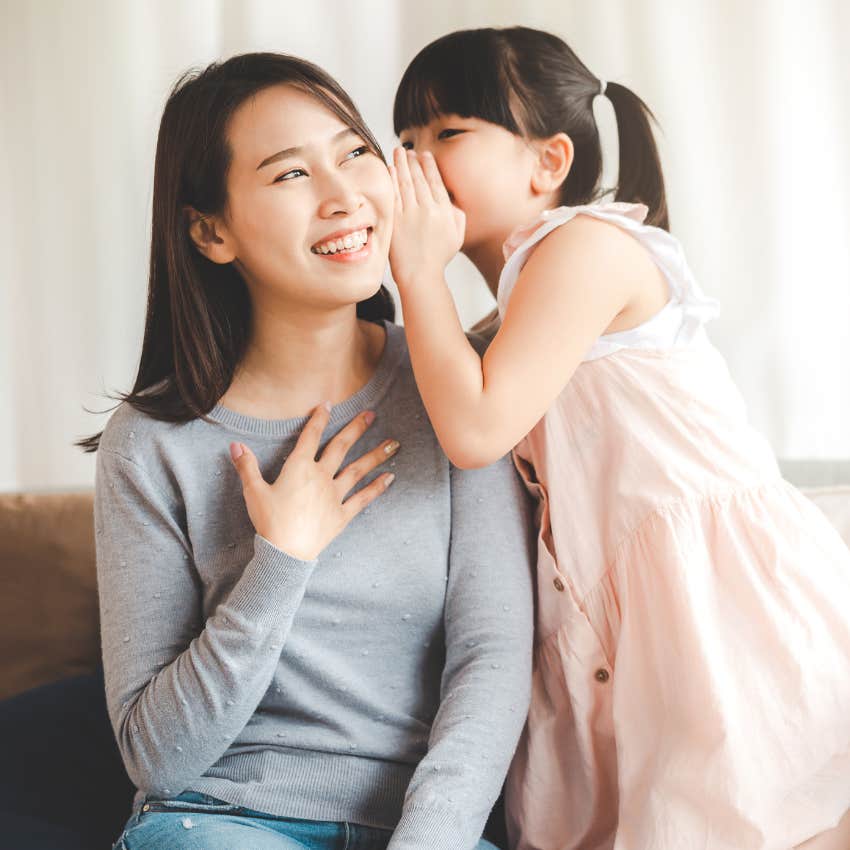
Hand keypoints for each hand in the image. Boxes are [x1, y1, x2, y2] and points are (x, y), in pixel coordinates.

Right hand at [229, 403, 397, 559]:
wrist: (286, 552)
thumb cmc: (268, 521)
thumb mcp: (253, 491)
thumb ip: (246, 466)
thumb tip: (235, 444)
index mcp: (299, 468)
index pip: (310, 437)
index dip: (319, 419)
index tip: (328, 404)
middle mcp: (320, 477)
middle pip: (341, 447)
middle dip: (356, 429)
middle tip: (372, 414)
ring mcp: (334, 496)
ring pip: (358, 470)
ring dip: (376, 455)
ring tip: (394, 443)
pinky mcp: (342, 515)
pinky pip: (363, 499)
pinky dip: (377, 487)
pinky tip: (390, 477)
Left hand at [388, 147, 464, 288]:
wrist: (420, 275)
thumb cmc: (438, 258)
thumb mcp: (457, 236)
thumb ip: (457, 215)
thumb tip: (451, 200)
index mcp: (444, 211)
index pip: (436, 182)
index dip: (429, 166)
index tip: (424, 155)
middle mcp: (428, 210)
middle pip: (420, 178)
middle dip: (413, 160)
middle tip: (408, 150)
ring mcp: (411, 214)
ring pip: (406, 182)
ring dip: (402, 164)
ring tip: (398, 153)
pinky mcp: (396, 221)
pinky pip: (394, 194)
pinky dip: (392, 179)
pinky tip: (390, 169)